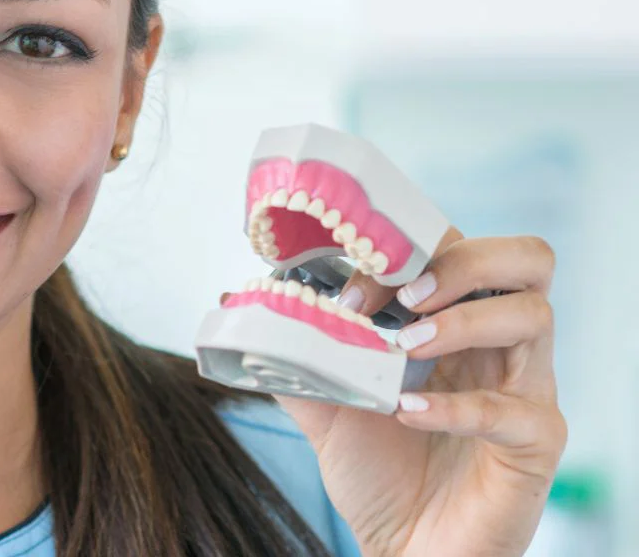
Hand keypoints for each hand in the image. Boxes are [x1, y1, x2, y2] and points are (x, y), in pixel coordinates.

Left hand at [238, 228, 566, 555]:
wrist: (404, 549)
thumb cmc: (380, 475)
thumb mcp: (326, 406)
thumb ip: (295, 356)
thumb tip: (240, 303)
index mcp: (455, 324)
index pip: (457, 249)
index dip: (405, 252)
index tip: (350, 289)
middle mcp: (499, 347)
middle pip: (525, 260)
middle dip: (463, 261)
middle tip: (407, 297)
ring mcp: (525, 391)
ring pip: (534, 315)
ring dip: (464, 321)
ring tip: (409, 347)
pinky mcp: (536, 443)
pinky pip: (515, 410)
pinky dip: (458, 406)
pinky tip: (409, 413)